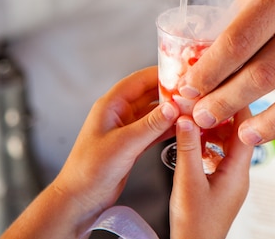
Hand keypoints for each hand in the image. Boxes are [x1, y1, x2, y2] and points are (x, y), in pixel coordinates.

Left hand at [2, 66, 179, 237]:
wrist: (80, 199)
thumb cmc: (90, 170)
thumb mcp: (123, 145)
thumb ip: (149, 125)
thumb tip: (172, 107)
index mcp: (111, 105)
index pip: (140, 80)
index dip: (162, 74)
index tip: (183, 74)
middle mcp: (119, 113)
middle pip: (149, 94)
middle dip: (171, 93)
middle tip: (194, 93)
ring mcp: (126, 129)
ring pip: (154, 113)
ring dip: (171, 112)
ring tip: (193, 110)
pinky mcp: (132, 144)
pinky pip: (154, 130)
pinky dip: (168, 129)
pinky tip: (182, 129)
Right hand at [170, 108, 252, 238]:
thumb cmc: (195, 226)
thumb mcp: (187, 182)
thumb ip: (187, 148)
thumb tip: (185, 117)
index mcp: (238, 172)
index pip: (245, 129)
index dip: (235, 105)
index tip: (224, 86)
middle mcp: (239, 174)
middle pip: (236, 133)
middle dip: (219, 116)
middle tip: (202, 100)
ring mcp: (230, 180)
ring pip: (226, 144)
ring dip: (211, 130)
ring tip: (194, 118)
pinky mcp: (220, 185)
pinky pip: (218, 156)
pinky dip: (206, 144)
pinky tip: (192, 140)